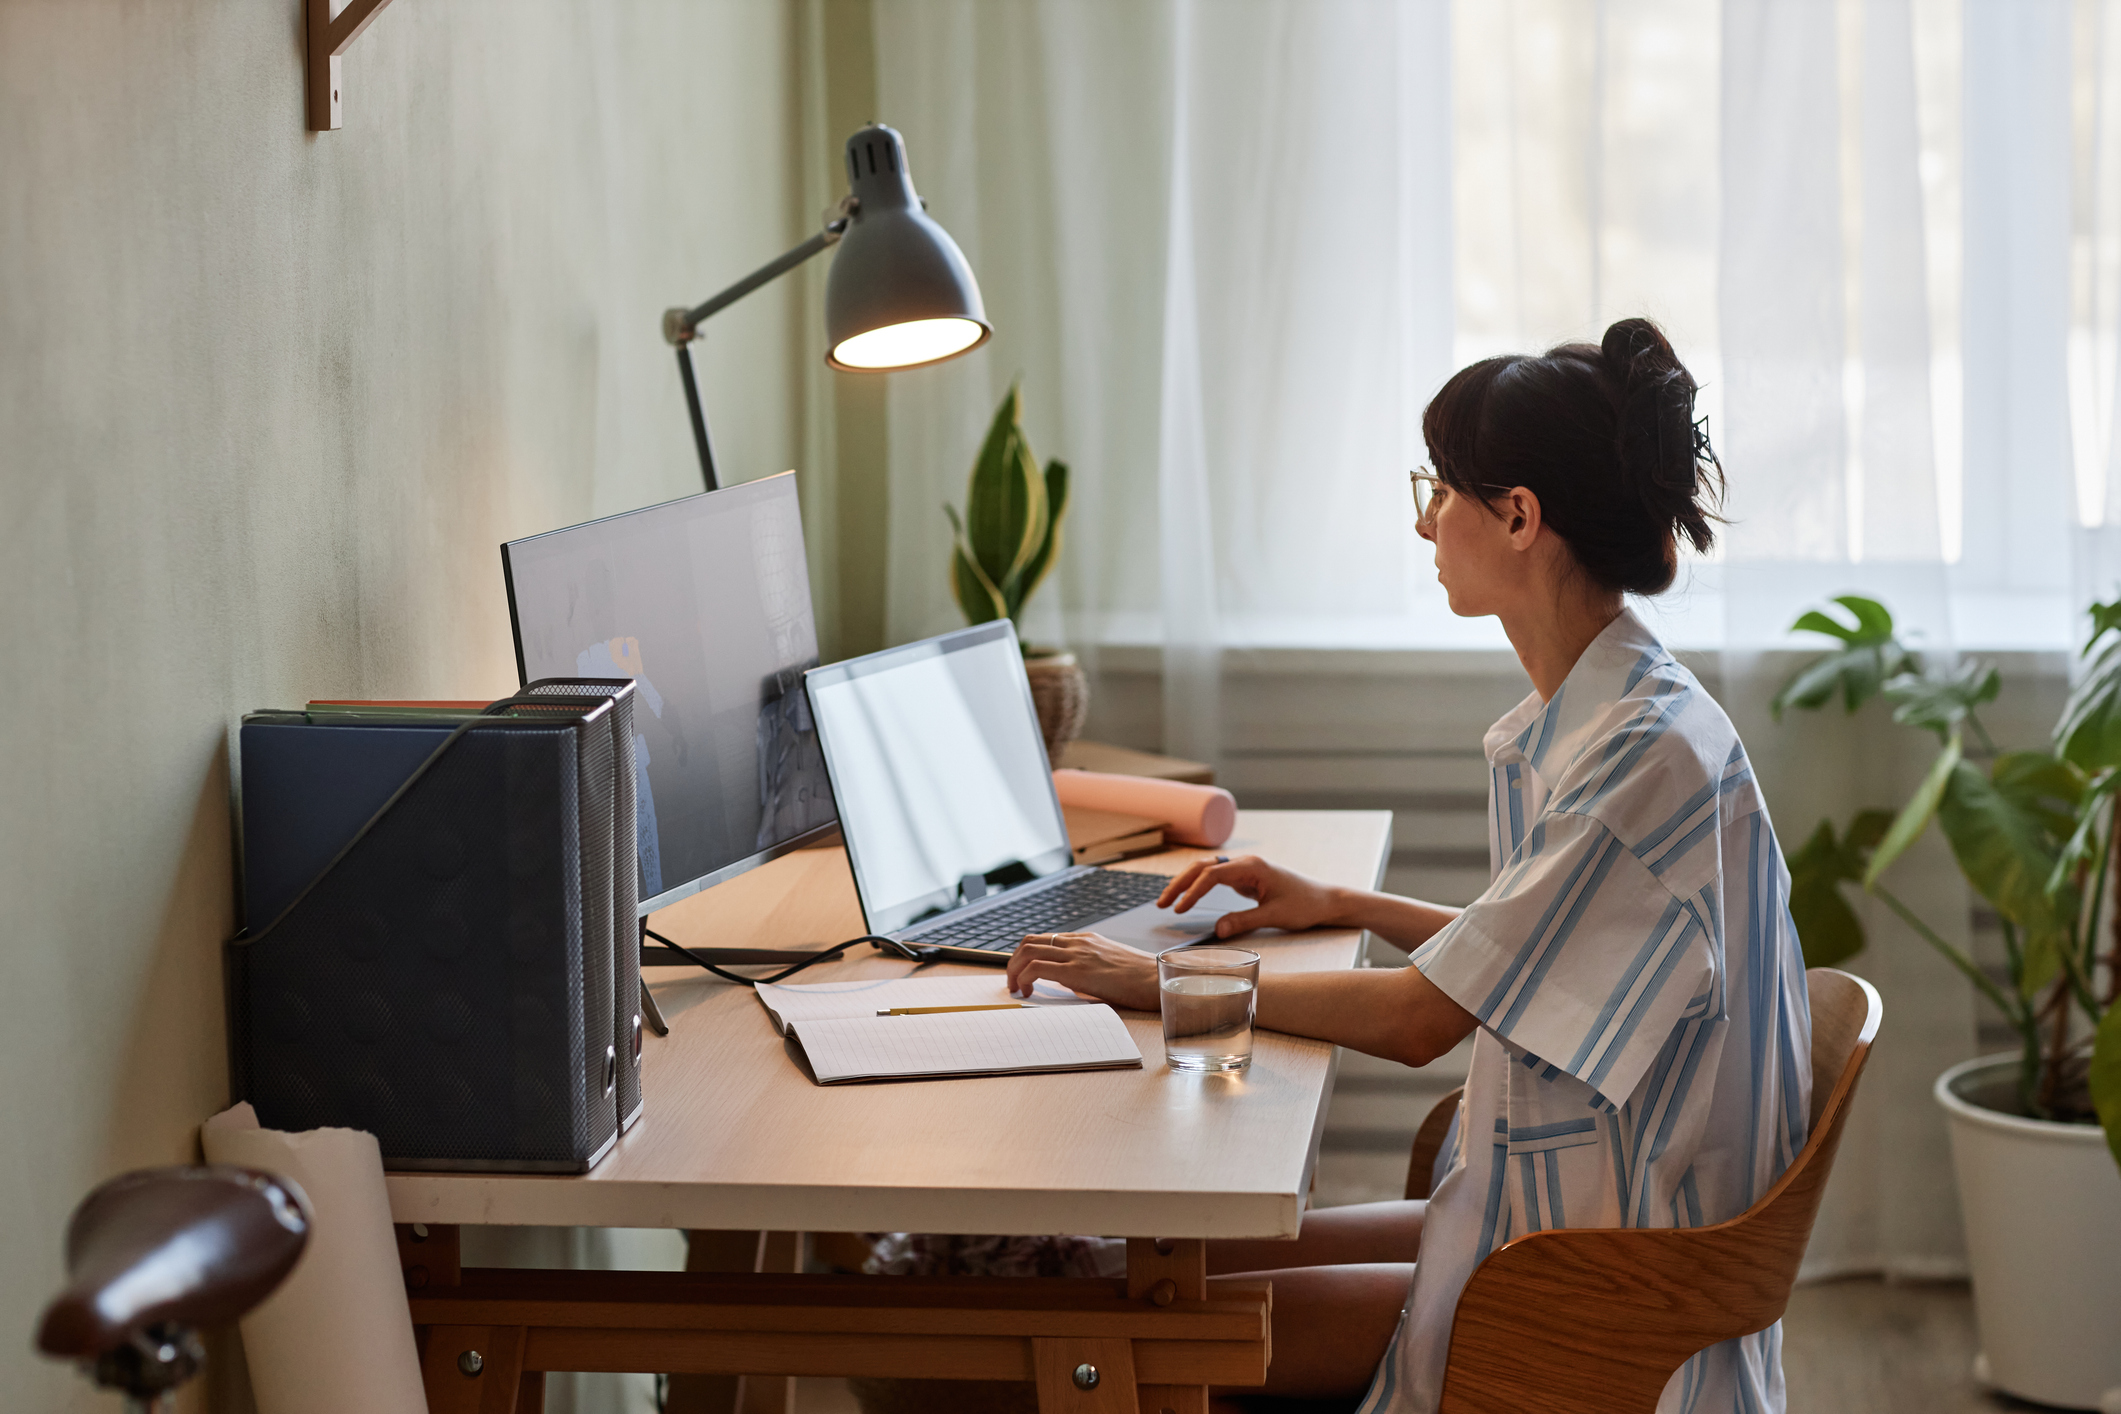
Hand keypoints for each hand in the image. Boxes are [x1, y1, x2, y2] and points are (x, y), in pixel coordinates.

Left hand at [1005, 932, 1160, 1010]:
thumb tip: (1072, 983)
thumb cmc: (1141, 978)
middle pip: (1030, 941)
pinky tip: (1028, 992)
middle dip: (1014, 962)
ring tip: (1016, 989)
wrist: (1157, 979)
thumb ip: (1090, 967)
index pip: (1045, 939)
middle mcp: (1078, 942)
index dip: (1027, 955)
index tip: (1023, 973)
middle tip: (1013, 982)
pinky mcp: (1077, 971)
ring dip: (1014, 970)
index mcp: (1086, 940)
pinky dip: (1024, 979)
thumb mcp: (1111, 965)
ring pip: (1028, 951)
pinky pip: (1037, 968)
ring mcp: (1076, 954)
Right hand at [1156, 854, 1342, 938]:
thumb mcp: (1275, 916)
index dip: (1192, 891)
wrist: (1326, 900)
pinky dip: (1199, 887)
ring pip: (1207, 870)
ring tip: (1168, 901)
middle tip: (1161, 903)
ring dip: (1187, 883)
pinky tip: (1188, 898)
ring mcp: (1245, 869)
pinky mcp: (1247, 879)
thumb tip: (1217, 931)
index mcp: (1252, 867)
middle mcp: (1246, 864)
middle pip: (1203, 866)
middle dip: (1180, 883)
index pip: (1212, 874)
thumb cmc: (1306, 905)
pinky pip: (1216, 878)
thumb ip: (1244, 922)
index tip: (1178, 909)